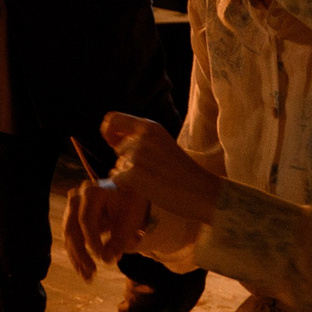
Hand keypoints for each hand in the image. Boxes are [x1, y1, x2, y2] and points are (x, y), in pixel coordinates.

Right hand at [64, 177, 149, 280]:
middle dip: (81, 253)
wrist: (125, 197)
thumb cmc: (130, 206)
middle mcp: (77, 198)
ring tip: (88, 277)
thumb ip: (120, 239)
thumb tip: (106, 259)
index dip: (92, 240)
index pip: (86, 219)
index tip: (102, 257)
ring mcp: (71, 209)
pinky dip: (77, 256)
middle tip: (92, 272)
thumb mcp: (130, 221)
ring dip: (77, 258)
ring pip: (69, 236)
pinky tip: (83, 272)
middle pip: (72, 229)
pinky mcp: (70, 220)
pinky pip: (70, 240)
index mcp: (93, 193)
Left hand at [101, 110, 220, 224]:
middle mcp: (141, 138)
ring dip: (130, 175)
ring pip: (118, 165)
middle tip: (152, 171)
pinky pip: (116, 179)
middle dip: (128, 161)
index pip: (112, 119)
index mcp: (149, 127)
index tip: (115, 143)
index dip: (108, 131)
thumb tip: (115, 142)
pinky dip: (127, 186)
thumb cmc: (183, 171)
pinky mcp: (132, 175)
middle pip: (117, 149)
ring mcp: (136, 156)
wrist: (202, 192)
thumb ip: (141, 138)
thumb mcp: (163, 143)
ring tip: (154, 180)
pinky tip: (148, 188)